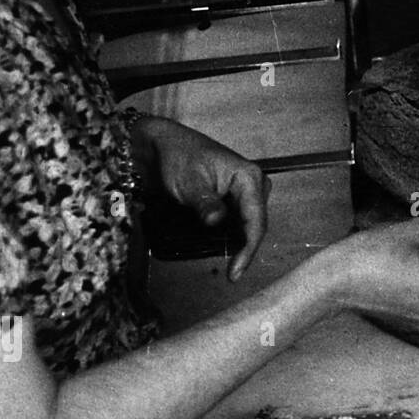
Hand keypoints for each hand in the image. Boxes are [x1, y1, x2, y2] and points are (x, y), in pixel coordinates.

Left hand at [137, 117, 270, 281]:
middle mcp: (253, 185)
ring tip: (223, 262)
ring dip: (235, 244)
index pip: (256, 221)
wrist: (162, 146)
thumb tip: (216, 222)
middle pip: (255, 226)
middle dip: (243, 249)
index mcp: (249, 177)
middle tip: (229, 271)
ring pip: (247, 227)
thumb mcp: (189, 183)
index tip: (235, 272)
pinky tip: (217, 247)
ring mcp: (244, 193)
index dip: (248, 249)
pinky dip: (228, 237)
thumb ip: (205, 203)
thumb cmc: (177, 157)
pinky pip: (238, 223)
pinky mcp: (233, 199)